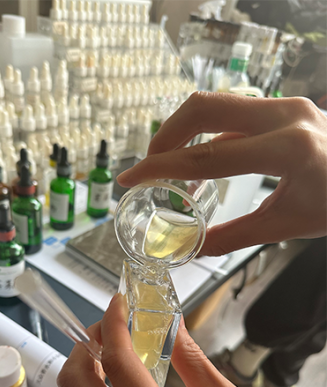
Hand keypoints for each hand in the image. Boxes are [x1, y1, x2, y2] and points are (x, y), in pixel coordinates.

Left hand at [58, 295, 270, 386]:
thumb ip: (196, 364)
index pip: (120, 369)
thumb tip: (170, 323)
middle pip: (76, 384)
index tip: (116, 306)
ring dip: (89, 366)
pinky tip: (121, 383)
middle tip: (106, 328)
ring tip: (116, 350)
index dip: (112, 328)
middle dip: (85, 345)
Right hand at [117, 92, 326, 255]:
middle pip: (202, 108)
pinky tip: (202, 162)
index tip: (131, 179)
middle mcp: (286, 116)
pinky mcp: (286, 105)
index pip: (206, 158)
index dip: (159, 169)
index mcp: (288, 150)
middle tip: (148, 166)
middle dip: (165, 136)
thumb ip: (232, 236)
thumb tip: (188, 251)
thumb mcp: (287, 224)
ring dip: (183, 130)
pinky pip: (232, 112)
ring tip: (170, 165)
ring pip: (214, 103)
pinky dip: (207, 133)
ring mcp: (287, 105)